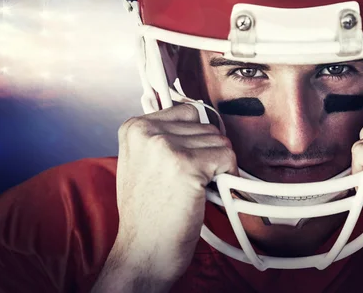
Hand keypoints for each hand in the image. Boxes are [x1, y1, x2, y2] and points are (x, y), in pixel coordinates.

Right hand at [111, 103, 237, 280]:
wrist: (143, 251)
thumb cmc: (146, 213)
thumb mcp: (141, 162)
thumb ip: (164, 137)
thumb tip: (198, 118)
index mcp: (134, 127)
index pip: (187, 111)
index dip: (196, 138)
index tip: (192, 158)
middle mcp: (148, 132)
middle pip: (206, 126)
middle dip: (208, 154)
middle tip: (193, 181)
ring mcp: (167, 147)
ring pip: (220, 140)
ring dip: (218, 166)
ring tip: (197, 188)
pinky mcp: (187, 165)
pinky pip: (228, 157)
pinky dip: (228, 177)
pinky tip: (209, 193)